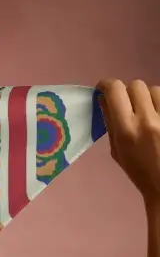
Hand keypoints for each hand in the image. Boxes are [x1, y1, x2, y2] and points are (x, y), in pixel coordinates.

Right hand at [96, 79, 159, 203]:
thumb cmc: (139, 171)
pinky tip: (159, 118)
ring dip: (149, 98)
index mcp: (126, 130)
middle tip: (129, 105)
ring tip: (150, 113)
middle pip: (136, 85)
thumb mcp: (117, 150)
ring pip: (155, 89)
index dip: (107, 85)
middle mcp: (147, 120)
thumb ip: (110, 122)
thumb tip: (103, 98)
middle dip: (129, 92)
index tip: (104, 90)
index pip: (115, 90)